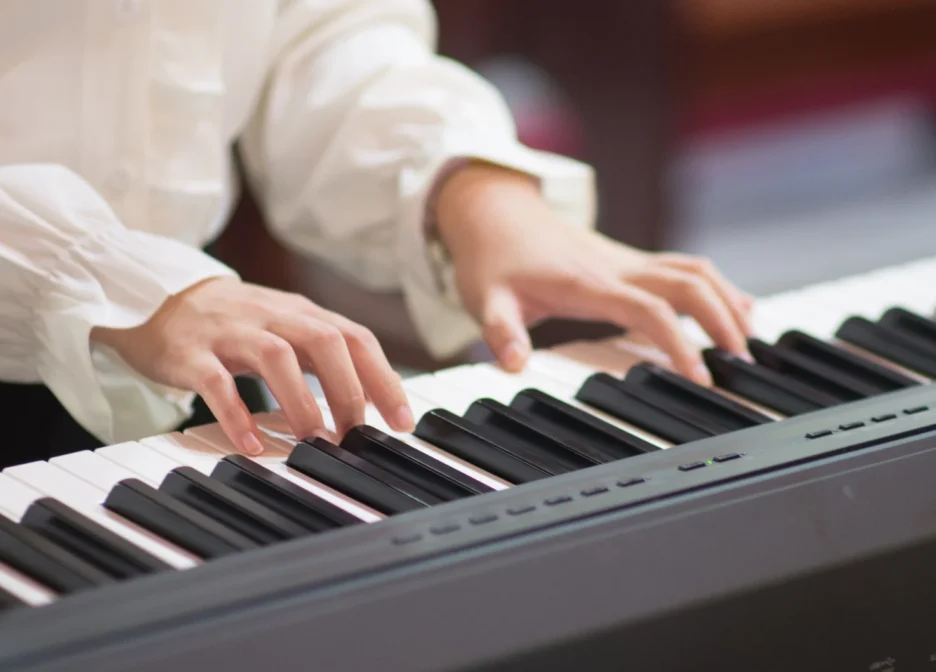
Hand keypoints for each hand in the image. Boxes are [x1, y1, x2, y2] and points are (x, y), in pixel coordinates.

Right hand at [91, 277, 413, 454]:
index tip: (402, 420)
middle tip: (357, 434)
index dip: (383, 378)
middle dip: (349, 390)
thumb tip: (370, 399)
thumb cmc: (233, 323)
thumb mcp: (284, 328)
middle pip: (325, 341)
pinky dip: (237, 414)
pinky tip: (251, 444)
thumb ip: (323, 358)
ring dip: (301, 401)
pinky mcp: (191, 353)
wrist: (155, 296)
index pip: (356, 338)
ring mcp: (230, 332)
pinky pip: (217, 383)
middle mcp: (272, 316)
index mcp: (301, 313)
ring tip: (315, 440)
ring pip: (276, 357)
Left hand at [435, 163, 754, 385]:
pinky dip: (715, 287)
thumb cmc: (493, 259)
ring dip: (727, 300)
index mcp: (588, 282)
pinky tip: (733, 306)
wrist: (495, 212)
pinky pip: (684, 267)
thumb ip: (501, 332)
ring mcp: (627, 260)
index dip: (680, 342)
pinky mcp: (628, 260)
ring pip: (695, 270)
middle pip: (690, 283)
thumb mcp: (485, 298)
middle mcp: (617, 267)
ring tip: (748, 342)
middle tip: (743, 365)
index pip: (649, 309)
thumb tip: (515, 365)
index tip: (702, 377)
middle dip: (723, 321)